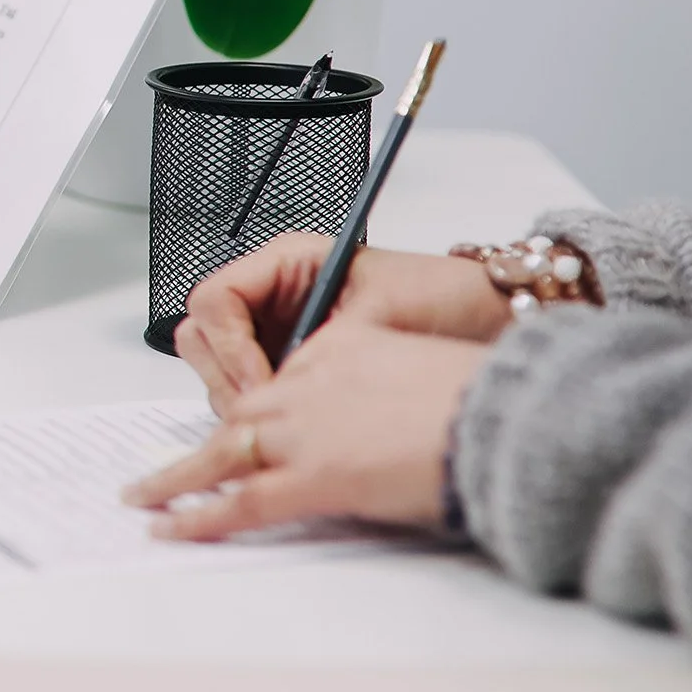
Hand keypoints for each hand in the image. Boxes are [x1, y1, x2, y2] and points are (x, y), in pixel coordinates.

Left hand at [124, 320, 484, 539]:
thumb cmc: (492, 396)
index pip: (281, 377)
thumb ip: (389, 392)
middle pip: (241, 411)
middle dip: (203, 443)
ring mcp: (309, 428)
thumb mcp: (429, 373)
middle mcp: (313, 380)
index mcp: (341, 348)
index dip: (262, 412)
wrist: (514, 414)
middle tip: (164, 466)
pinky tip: (170, 529)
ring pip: (224, 451)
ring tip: (144, 498)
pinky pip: (241, 500)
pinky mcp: (317, 475)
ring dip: (178, 478)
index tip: (250, 431)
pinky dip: (199, 516)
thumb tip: (384, 426)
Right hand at [178, 233, 508, 415]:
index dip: (229, 347)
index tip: (263, 385)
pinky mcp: (289, 367)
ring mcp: (274, 332)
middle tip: (263, 412)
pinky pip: (250, 393)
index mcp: (286, 263)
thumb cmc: (444, 300)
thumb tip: (282, 389)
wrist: (489, 320)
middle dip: (226, 377)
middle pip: (203, 334)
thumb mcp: (379, 315)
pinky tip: (297, 427)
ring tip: (285, 424)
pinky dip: (261, 414)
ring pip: (217, 368)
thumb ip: (324, 346)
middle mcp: (272, 296)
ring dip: (240, 400)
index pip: (215, 300)